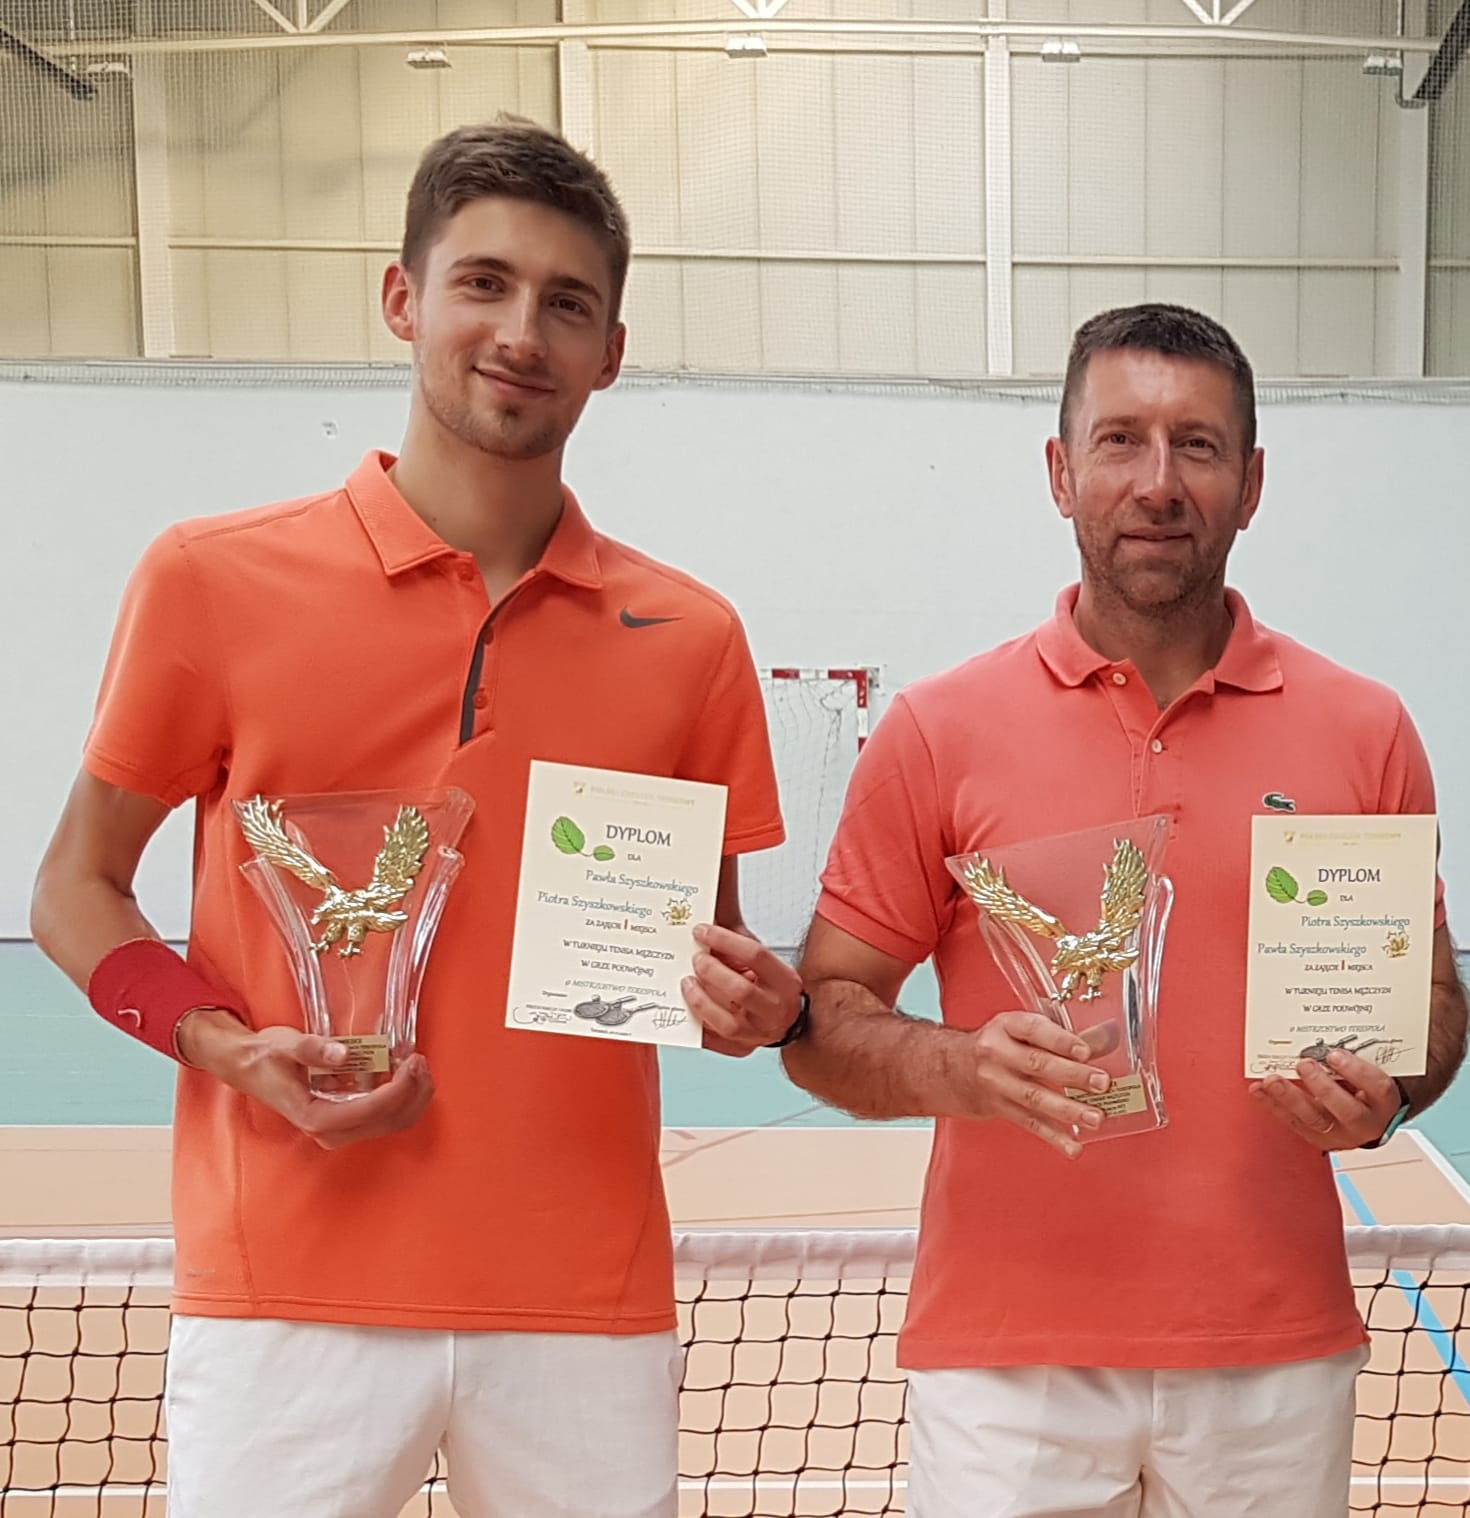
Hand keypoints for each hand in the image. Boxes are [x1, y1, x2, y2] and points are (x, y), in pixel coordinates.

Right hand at [176, 1008, 433, 1149]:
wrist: (250, 1066)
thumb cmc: (267, 1057)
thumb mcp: (285, 1046)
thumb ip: (312, 1049)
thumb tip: (341, 1053)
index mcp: (317, 1117)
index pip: (371, 1110)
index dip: (398, 1089)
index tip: (412, 1062)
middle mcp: (331, 1131)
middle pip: (390, 1122)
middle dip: (413, 1092)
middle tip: (420, 1060)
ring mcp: (341, 1127)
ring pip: (393, 1122)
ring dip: (412, 1095)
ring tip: (416, 1063)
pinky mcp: (348, 1118)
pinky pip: (385, 1115)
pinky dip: (402, 1095)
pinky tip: (404, 1071)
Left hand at [682, 923, 804, 1055]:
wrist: (784, 1021)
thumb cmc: (771, 987)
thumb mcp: (764, 963)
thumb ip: (739, 947)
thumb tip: (706, 929)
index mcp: (785, 982)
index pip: (756, 955)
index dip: (725, 940)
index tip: (703, 931)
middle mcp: (776, 1010)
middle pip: (741, 990)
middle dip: (712, 971)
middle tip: (696, 959)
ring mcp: (759, 1033)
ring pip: (727, 1023)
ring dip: (701, 1000)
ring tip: (687, 983)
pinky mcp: (741, 1048)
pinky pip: (713, 1040)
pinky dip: (697, 1021)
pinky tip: (687, 1006)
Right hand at [964, 1012, 1115, 1159]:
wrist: (954, 1068)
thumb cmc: (998, 1043)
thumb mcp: (1020, 1027)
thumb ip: (1059, 1030)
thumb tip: (1106, 1037)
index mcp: (1006, 1026)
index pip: (1034, 1029)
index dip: (1060, 1040)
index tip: (1085, 1050)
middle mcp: (997, 1053)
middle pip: (1037, 1064)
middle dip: (1073, 1075)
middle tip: (1102, 1083)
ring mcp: (997, 1083)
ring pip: (1034, 1098)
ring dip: (1068, 1110)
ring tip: (1095, 1117)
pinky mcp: (1000, 1108)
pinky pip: (1030, 1123)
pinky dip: (1054, 1136)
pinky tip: (1073, 1146)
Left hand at [1251, 1048, 1402, 1151]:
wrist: (1367, 1119)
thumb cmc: (1366, 1088)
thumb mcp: (1372, 1069)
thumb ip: (1358, 1054)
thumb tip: (1334, 1031)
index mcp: (1384, 1102)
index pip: (1378, 1088)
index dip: (1357, 1071)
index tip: (1335, 1054)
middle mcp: (1366, 1123)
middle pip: (1346, 1109)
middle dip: (1322, 1086)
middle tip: (1304, 1065)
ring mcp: (1341, 1134)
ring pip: (1316, 1120)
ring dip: (1291, 1098)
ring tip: (1273, 1080)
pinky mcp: (1318, 1138)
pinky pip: (1294, 1123)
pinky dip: (1274, 1105)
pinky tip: (1261, 1090)